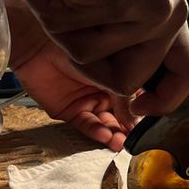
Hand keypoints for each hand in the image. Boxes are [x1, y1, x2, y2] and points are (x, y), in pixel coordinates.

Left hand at [13, 36, 135, 150]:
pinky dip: (97, 131)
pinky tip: (106, 135)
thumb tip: (136, 121)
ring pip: (105, 123)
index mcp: (119, 78)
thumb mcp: (109, 73)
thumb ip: (124, 97)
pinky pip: (87, 125)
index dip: (142, 113)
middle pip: (121, 115)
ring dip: (114, 134)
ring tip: (120, 141)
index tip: (148, 126)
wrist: (40, 46)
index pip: (135, 100)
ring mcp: (89, 102)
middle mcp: (106, 92)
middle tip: (133, 138)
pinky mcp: (71, 112)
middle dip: (127, 128)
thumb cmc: (75, 47)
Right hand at [24, 0, 188, 110]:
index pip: (185, 76)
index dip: (163, 102)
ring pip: (84, 57)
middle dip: (84, 61)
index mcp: (172, 15)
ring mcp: (142, 8)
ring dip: (60, 24)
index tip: (135, 111)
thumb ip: (128, 34)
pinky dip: (47, 2)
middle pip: (122, 83)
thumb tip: (127, 94)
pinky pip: (63, 27)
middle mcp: (166, 16)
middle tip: (73, 15)